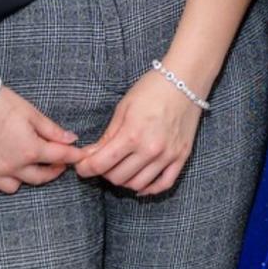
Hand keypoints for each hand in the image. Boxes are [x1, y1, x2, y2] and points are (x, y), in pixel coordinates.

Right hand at [0, 86, 83, 197]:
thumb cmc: (3, 104)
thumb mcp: (33, 114)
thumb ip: (53, 130)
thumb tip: (72, 139)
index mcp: (30, 150)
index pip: (59, 157)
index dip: (73, 156)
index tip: (80, 155)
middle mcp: (12, 166)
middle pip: (39, 178)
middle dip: (53, 171)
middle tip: (58, 163)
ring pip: (13, 187)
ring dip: (23, 179)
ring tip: (26, 167)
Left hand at [76, 70, 203, 195]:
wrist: (186, 79)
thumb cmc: (152, 88)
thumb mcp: (123, 108)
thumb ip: (107, 136)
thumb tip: (88, 156)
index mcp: (132, 134)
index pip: (100, 164)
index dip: (85, 168)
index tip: (81, 167)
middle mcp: (150, 149)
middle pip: (117, 177)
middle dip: (104, 172)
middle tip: (102, 162)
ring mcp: (168, 155)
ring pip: (137, 184)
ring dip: (124, 180)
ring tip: (120, 168)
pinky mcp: (182, 156)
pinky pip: (164, 184)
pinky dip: (149, 189)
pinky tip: (140, 183)